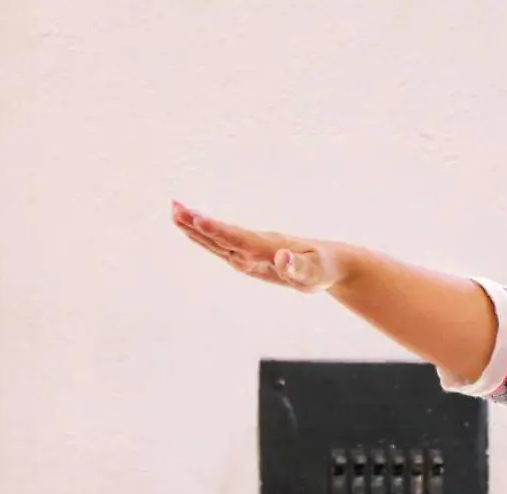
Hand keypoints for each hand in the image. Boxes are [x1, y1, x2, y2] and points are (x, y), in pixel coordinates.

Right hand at [171, 201, 348, 292]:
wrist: (332, 262)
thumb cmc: (325, 268)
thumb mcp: (315, 273)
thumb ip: (298, 268)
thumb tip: (281, 258)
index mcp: (270, 246)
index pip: (239, 238)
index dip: (218, 231)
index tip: (197, 219)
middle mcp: (257, 245)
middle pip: (223, 234)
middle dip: (198, 224)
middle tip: (174, 208)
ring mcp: (253, 250)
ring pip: (220, 239)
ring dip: (197, 227)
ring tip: (174, 212)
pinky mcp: (252, 257)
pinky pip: (225, 246)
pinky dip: (207, 238)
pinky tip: (193, 231)